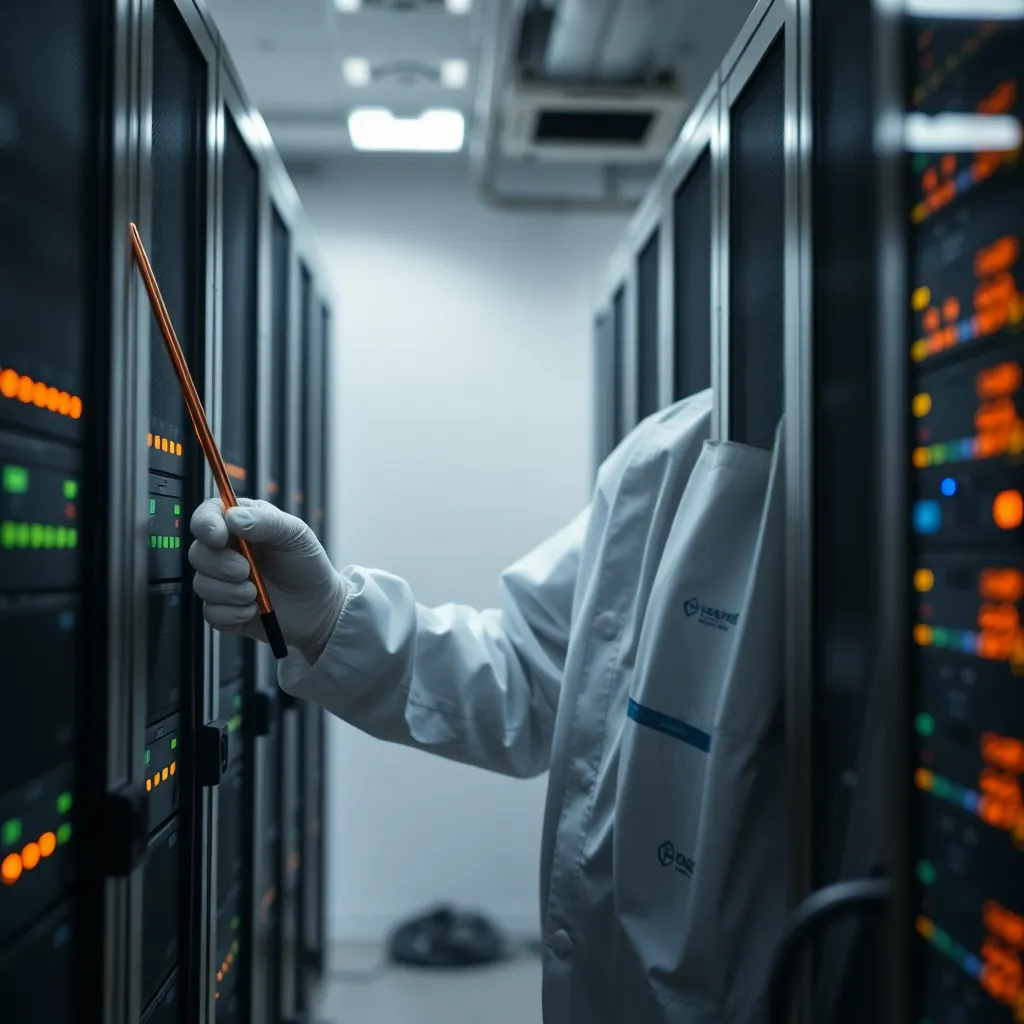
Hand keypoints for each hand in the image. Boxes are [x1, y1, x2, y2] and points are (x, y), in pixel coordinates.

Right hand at [188, 497, 344, 662]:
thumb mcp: (295, 534)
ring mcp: (222, 581)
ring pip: (201, 584)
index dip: (205, 525)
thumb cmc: (307, 564)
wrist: (319, 605)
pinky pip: (211, 613)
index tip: (219, 537)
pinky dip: (233, 613)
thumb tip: (232, 517)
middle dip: (221, 565)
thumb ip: (266, 520)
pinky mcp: (224, 609)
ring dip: (230, 591)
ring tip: (256, 592)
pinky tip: (253, 608)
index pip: (206, 517)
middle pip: (197, 553)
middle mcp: (226, 552)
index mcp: (240, 525)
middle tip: (247, 570)